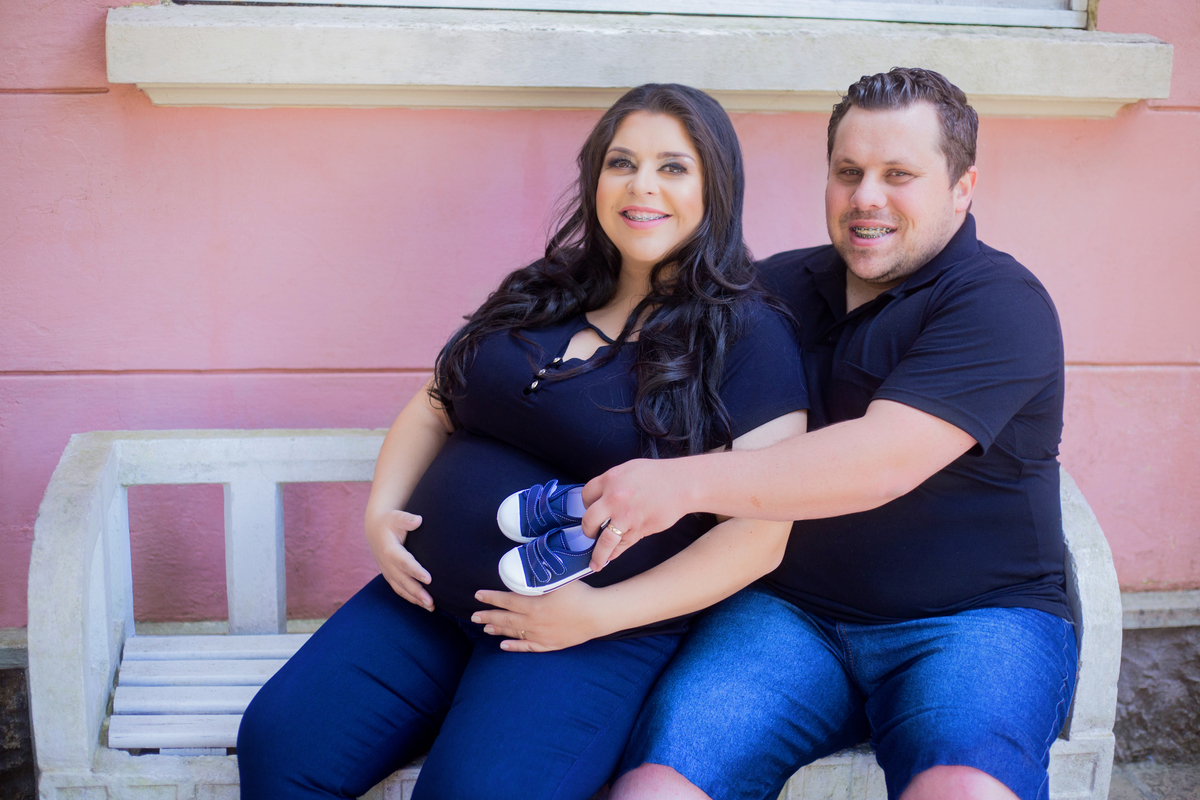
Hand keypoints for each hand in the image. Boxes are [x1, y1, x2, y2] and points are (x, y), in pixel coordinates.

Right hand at [365, 510, 433, 610]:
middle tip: (431, 602)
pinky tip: (423, 604)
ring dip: (415, 599)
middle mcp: (387, 564)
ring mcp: (387, 572)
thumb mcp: (397, 517)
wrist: (375, 529)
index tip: (429, 579)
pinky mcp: (390, 576)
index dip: (416, 571)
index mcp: (390, 550)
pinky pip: (400, 590)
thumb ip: (407, 519)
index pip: (404, 562)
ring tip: (431, 607)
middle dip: (417, 592)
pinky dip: (411, 598)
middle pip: (403, 581)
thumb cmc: (390, 522)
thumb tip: (418, 520)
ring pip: (401, 589)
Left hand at [472, 582, 605, 651]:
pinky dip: (514, 646)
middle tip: (473, 616)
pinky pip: (527, 647)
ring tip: (485, 628)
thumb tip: (526, 565)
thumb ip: (540, 575)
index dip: (490, 598)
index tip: (477, 596)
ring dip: (498, 630)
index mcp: (533, 604)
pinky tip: (503, 645)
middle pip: (505, 619)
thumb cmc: (579, 593)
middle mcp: (533, 622)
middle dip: (488, 616)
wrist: (597, 614)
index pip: (506, 600)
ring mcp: (540, 635)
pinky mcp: (549, 644)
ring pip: (513, 633)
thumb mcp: (558, 580)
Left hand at [581, 458, 689, 571]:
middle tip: (590, 533)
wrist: (682, 484)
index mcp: (610, 479)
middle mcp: (614, 498)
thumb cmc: (659, 475)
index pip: (586, 495)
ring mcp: (626, 516)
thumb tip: (601, 498)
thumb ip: (613, 482)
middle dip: (587, 530)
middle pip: (588, 520)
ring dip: (598, 554)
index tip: (588, 510)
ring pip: (605, 540)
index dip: (586, 505)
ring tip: (594, 563)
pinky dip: (615, 554)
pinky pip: (623, 545)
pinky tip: (610, 559)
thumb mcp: (629, 469)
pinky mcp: (639, 529)